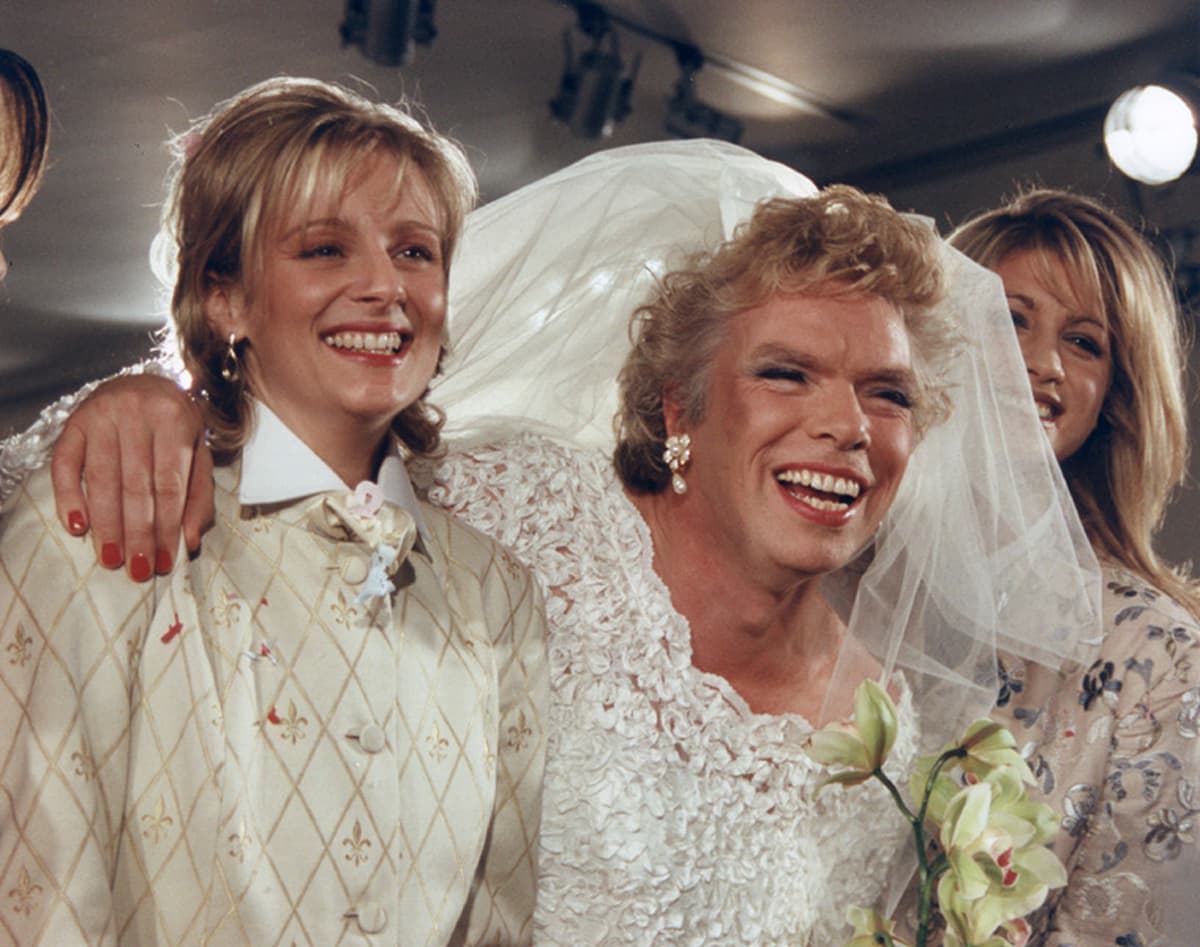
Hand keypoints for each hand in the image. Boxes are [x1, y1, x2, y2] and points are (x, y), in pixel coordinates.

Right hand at [50, 374, 214, 580]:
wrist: (145, 382)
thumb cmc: (176, 425)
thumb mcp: (199, 453)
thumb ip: (199, 495)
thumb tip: (191, 540)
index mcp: (175, 420)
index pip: (170, 485)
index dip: (166, 526)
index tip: (164, 561)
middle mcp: (137, 414)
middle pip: (136, 485)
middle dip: (137, 533)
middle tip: (137, 569)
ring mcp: (101, 415)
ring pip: (102, 479)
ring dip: (106, 524)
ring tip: (111, 558)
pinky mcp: (73, 422)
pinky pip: (65, 464)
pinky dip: (69, 496)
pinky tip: (76, 526)